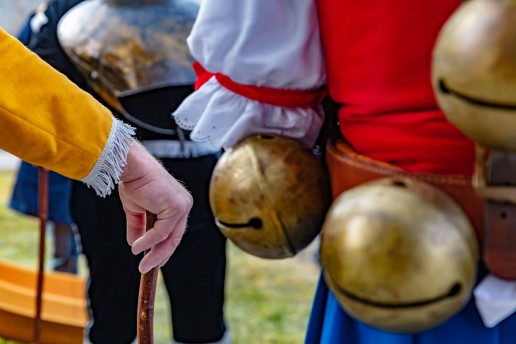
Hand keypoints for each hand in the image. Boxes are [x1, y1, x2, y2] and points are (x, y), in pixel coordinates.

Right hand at [118, 142, 192, 272]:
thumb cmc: (134, 182)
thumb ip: (139, 227)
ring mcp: (182, 206)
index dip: (164, 248)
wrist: (132, 167)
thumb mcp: (136, 210)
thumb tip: (135, 246)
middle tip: (147, 268)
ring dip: (155, 254)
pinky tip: (137, 248)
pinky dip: (149, 242)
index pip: (174, 231)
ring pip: (169, 238)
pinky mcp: (176, 207)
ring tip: (143, 266)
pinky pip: (162, 232)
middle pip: (174, 237)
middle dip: (161, 255)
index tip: (153, 261)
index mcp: (178, 204)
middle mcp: (184, 205)